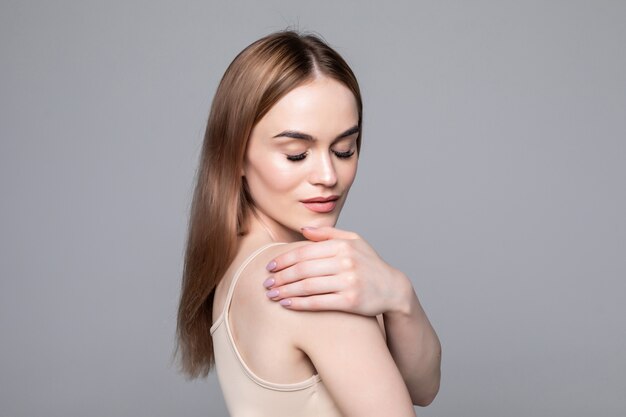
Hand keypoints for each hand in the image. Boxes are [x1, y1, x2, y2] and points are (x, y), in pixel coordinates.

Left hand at [263, 226, 412, 315]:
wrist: (393, 288)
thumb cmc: (369, 264)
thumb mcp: (355, 241)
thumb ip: (329, 234)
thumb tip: (304, 230)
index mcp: (343, 245)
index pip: (305, 251)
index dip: (284, 259)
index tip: (270, 266)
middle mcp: (345, 262)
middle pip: (303, 269)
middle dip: (281, 276)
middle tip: (266, 283)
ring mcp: (348, 281)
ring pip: (307, 286)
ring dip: (285, 291)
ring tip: (271, 295)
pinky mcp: (350, 301)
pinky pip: (318, 302)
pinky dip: (299, 303)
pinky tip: (286, 304)